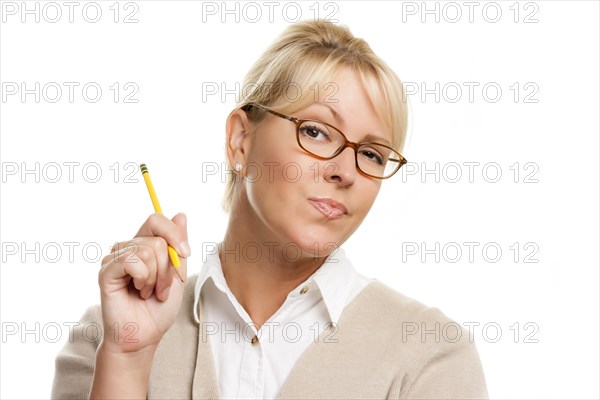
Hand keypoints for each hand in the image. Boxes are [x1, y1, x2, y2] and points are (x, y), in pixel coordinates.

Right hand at [97, 212, 190, 354]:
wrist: (144, 336)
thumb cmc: (158, 308)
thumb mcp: (177, 273)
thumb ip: (177, 246)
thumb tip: (181, 215)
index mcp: (143, 246)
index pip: (156, 220)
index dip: (174, 233)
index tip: (186, 253)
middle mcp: (127, 248)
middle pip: (157, 239)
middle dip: (168, 268)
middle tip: (162, 289)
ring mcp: (115, 259)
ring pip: (147, 250)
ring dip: (156, 277)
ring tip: (149, 292)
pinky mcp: (106, 272)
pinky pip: (132, 261)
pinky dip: (143, 278)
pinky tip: (138, 291)